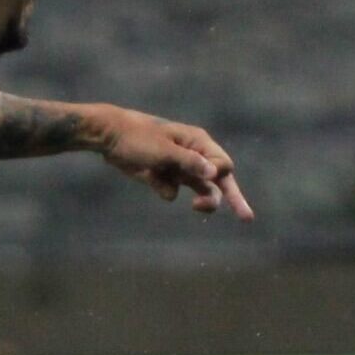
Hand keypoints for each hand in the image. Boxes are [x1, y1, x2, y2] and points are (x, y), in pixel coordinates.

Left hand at [91, 106, 252, 220]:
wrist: (107, 137)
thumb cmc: (137, 137)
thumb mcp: (164, 150)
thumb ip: (190, 162)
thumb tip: (216, 173)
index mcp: (198, 143)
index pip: (223, 164)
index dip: (222, 174)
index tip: (213, 178)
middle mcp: (194, 156)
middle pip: (219, 180)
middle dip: (231, 197)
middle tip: (247, 217)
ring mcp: (180, 167)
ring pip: (201, 190)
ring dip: (201, 200)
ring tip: (196, 207)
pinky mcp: (165, 176)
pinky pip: (173, 191)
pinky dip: (163, 188)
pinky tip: (150, 176)